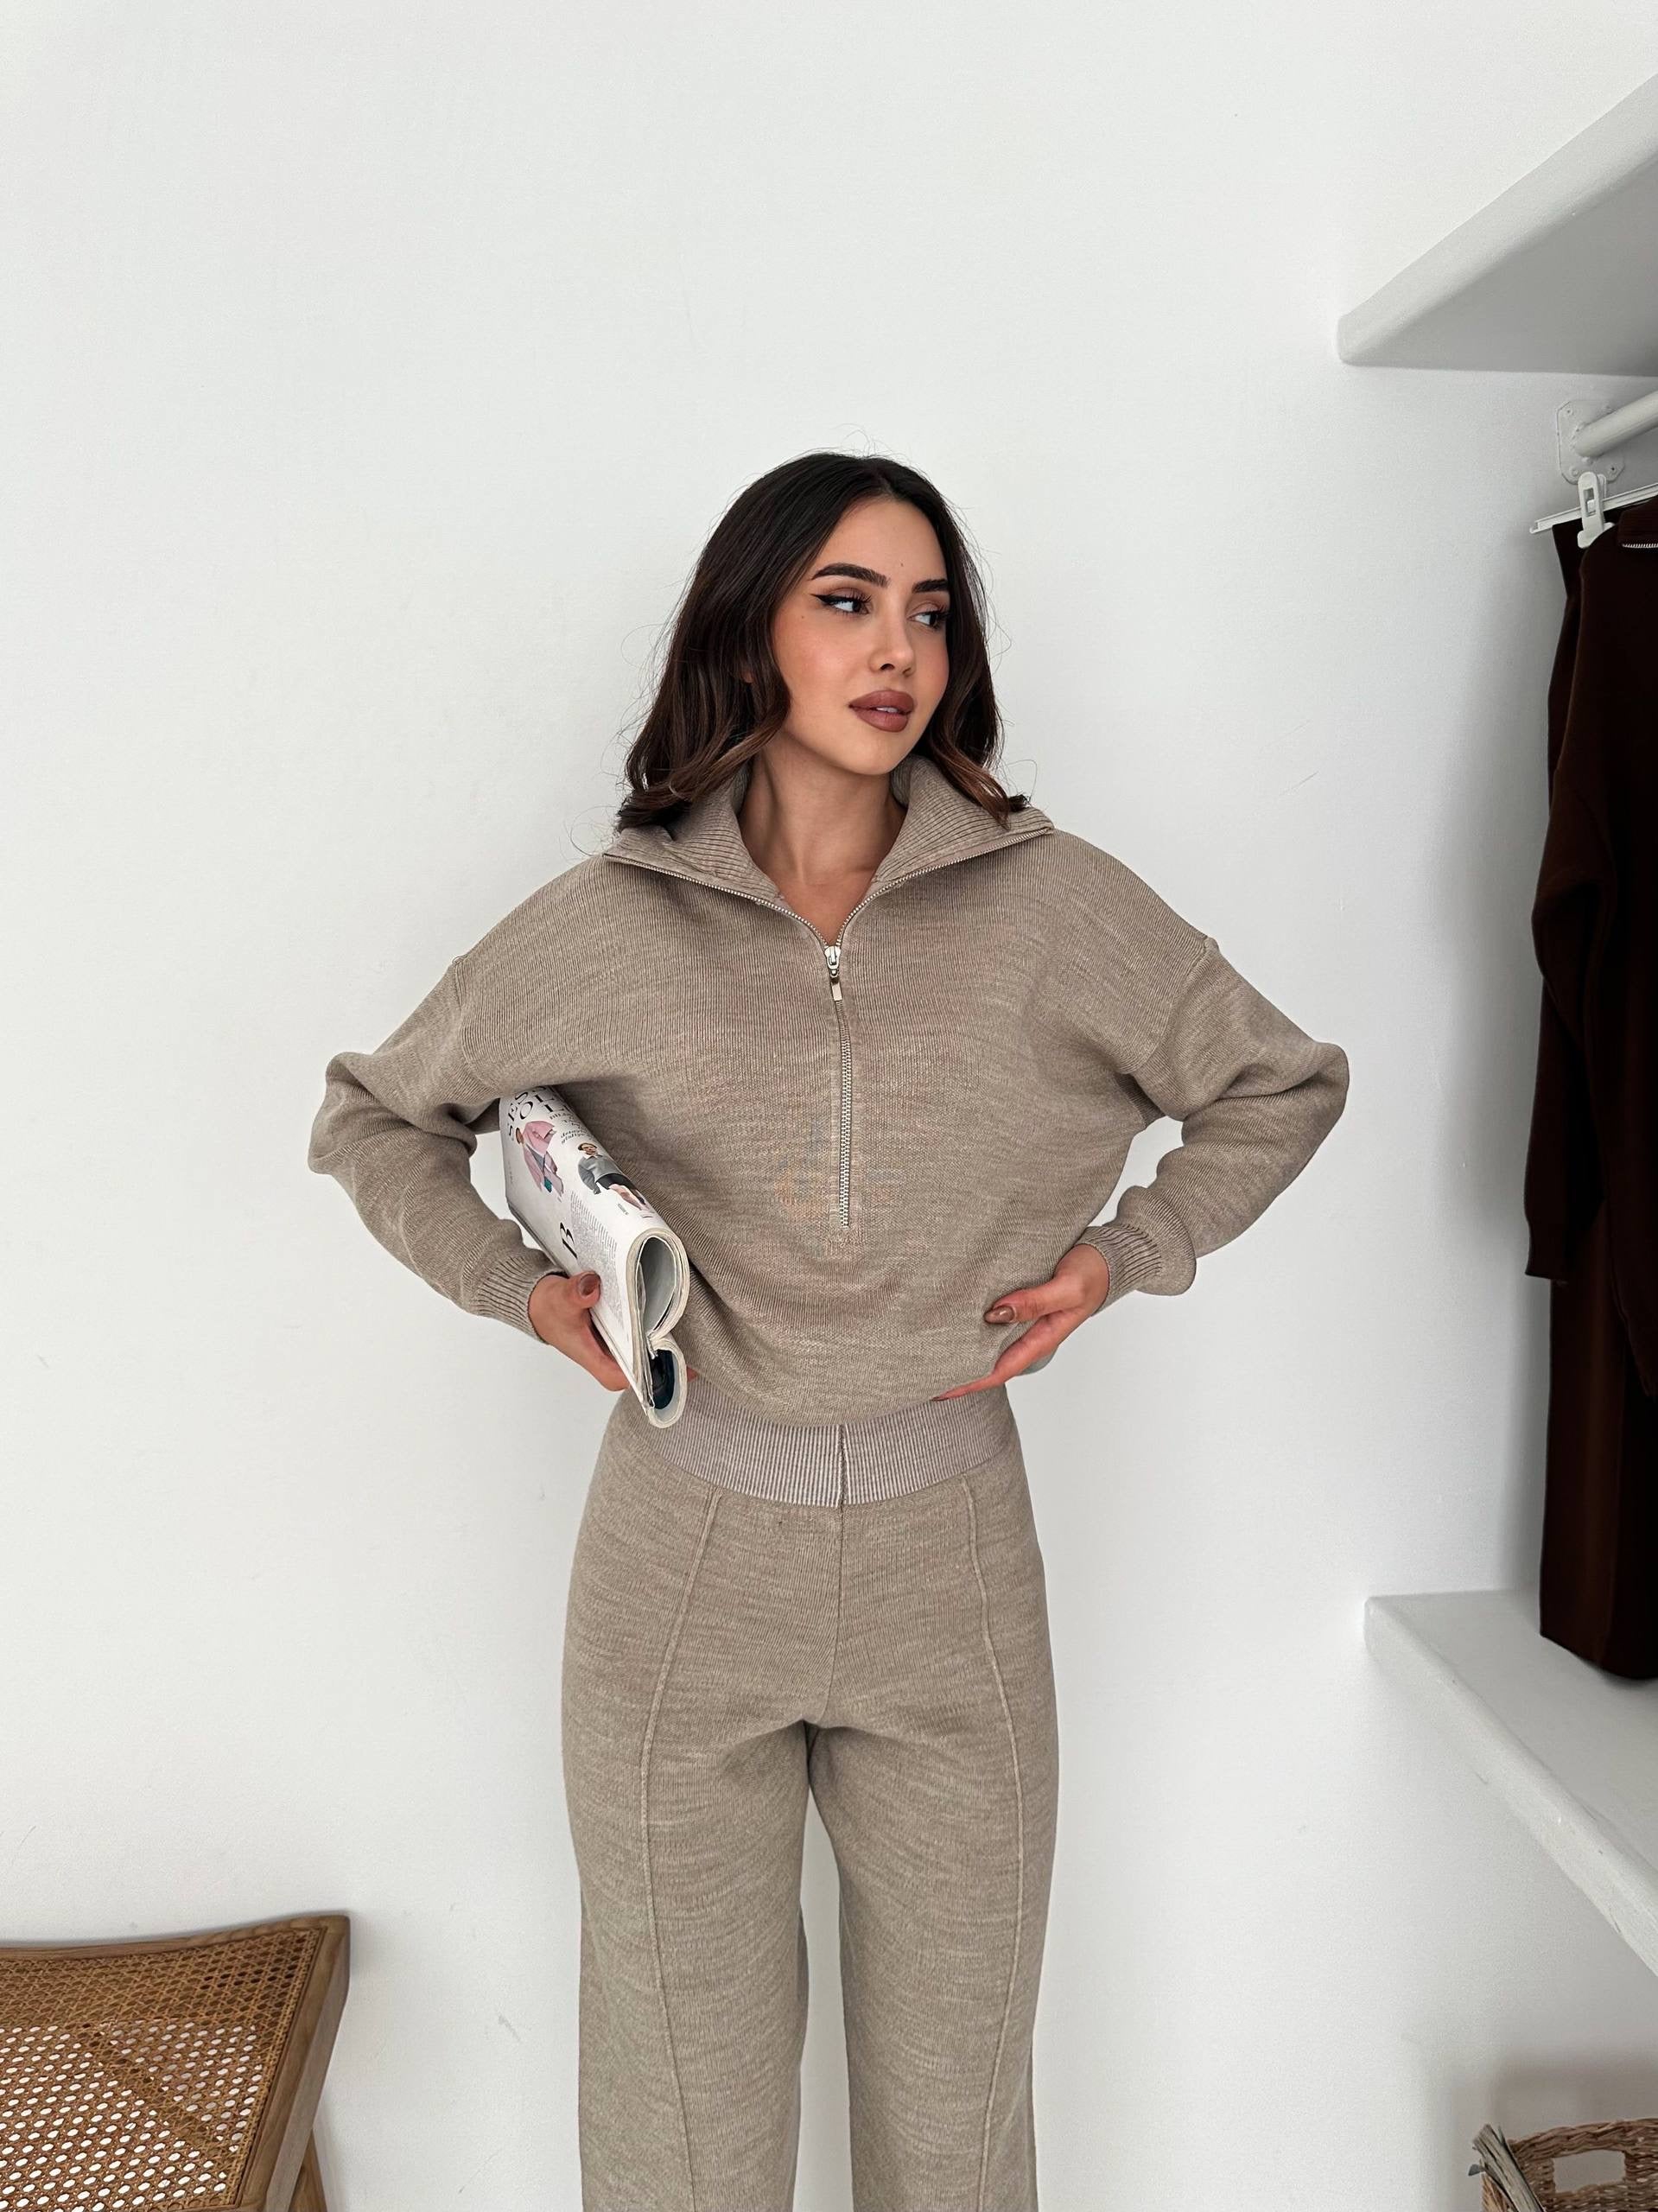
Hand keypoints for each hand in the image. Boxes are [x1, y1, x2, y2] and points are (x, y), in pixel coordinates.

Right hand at [528, 1272, 700, 1390]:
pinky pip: (644, 1336)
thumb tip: (591, 1286)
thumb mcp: (559, 1299)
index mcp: (598, 1361)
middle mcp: (610, 1359)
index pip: (633, 1379)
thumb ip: (574, 1294)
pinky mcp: (620, 1335)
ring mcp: (616, 1348)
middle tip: (698, 1338)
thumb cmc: (548, 1309)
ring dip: (667, 1339)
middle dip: (671, 1355)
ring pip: (648, 1352)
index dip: (657, 1374)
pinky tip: (672, 1310)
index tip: (679, 1358)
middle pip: (647, 1367)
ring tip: (692, 1321)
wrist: (538, 1302)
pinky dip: (656, 1326)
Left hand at [931, 1243, 1110, 1398]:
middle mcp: (1029, 1333)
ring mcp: (1025, 1319)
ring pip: (988, 1340)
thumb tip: (994, 1314)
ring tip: (928, 1350)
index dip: (968, 1382)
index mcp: (1041, 1338)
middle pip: (987, 1361)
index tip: (938, 1390)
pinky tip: (953, 1318)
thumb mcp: (1065, 1288)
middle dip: (957, 1370)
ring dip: (962, 1347)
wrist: (1110, 1257)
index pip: (997, 1371)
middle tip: (921, 1373)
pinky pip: (994, 1317)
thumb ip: (1033, 1302)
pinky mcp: (1023, 1302)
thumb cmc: (1093, 1273)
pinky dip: (973, 1322)